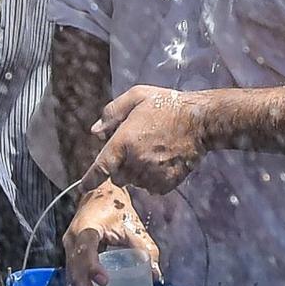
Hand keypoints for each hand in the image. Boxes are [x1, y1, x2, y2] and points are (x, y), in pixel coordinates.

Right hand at [63, 181, 160, 285]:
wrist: (98, 193)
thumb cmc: (116, 208)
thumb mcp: (132, 226)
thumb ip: (144, 248)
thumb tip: (156, 276)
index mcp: (86, 228)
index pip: (85, 250)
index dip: (92, 267)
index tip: (104, 281)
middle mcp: (72, 239)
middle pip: (74, 270)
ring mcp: (69, 247)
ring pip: (71, 275)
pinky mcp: (71, 253)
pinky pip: (74, 273)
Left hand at [87, 84, 210, 194]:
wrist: (201, 120)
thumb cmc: (167, 105)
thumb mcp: (136, 97)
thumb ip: (112, 113)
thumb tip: (96, 132)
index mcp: (124, 141)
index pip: (101, 167)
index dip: (90, 179)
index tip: (83, 187)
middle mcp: (136, 161)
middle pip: (118, 177)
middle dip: (122, 167)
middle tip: (136, 149)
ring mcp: (152, 174)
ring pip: (135, 183)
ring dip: (138, 173)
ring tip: (153, 153)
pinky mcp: (167, 183)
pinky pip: (152, 188)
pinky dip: (153, 179)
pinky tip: (163, 162)